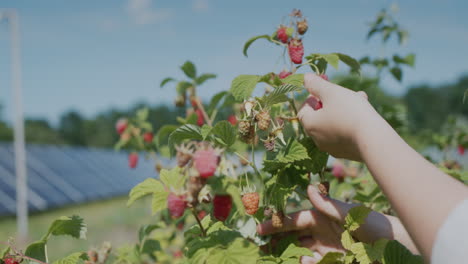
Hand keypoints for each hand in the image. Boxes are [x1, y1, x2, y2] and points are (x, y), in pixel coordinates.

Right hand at [257, 185, 417, 262]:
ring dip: (292, 255)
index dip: (277, 224)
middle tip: (262, 247)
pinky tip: (307, 261)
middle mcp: (319, 232)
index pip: (294, 221)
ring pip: (300, 252)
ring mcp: (325, 248)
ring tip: (292, 257)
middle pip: (292, 237)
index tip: (260, 229)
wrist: (393, 245)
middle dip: (277, 242)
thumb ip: (327, 204)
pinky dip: (307, 263)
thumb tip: (307, 188)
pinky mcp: (332, 260)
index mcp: (320, 217)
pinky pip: (313, 262)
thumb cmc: (373, 224)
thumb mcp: (350, 213)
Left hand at [298, 73, 380, 160]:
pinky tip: (365, 115)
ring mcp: (332, 148)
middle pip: (320, 117)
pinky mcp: (346, 153)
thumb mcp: (331, 92)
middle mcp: (317, 140)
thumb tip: (305, 78)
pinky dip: (350, 123)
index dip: (312, 97)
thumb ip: (316, 84)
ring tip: (359, 98)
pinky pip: (344, 134)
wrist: (374, 140)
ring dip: (343, 110)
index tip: (323, 90)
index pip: (303, 110)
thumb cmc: (350, 112)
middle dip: (331, 101)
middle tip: (344, 92)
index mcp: (310, 126)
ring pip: (334, 124)